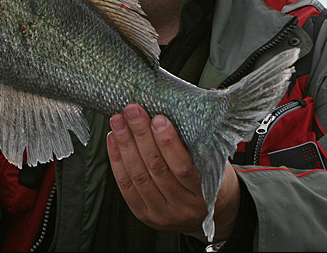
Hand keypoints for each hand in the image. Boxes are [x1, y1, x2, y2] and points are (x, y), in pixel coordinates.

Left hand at [106, 104, 239, 241]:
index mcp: (204, 194)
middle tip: (132, 111)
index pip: (183, 168)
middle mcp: (182, 207)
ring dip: (125, 144)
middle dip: (141, 135)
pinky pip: (126, 185)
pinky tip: (113, 139)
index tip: (158, 119)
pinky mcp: (143, 214)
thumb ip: (196, 146)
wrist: (207, 212)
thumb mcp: (213, 163)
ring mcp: (161, 214)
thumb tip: (168, 113)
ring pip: (138, 175)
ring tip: (118, 121)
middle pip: (156, 168)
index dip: (168, 143)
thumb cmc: (210, 177)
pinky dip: (117, 160)